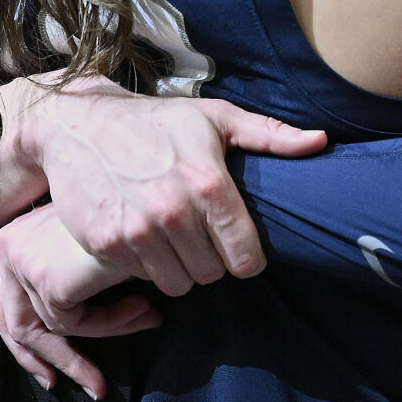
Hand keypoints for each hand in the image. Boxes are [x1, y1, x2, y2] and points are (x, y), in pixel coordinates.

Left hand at [0, 204, 160, 394]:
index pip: (6, 300)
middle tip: (63, 383)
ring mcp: (25, 265)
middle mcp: (10, 247)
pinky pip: (74, 325)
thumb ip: (74, 271)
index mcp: (17, 235)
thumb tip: (80, 319)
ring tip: (145, 319)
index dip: (26, 340)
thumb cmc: (132, 209)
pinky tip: (143, 309)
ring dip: (102, 335)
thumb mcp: (92, 241)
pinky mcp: (48, 283)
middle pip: (12, 320)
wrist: (149, 200)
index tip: (49, 367)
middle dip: (42, 358)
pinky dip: (111, 324)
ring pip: (51, 327)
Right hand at [20, 72, 327, 296]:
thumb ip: (271, 135)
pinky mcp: (106, 243)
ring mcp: (137, 231)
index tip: (240, 250)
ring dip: (180, 267)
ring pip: (179, 283)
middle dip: (212, 260)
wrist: (80, 125)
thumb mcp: (217, 117)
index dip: (247, 259)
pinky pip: (142, 277)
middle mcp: (174, 211)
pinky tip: (144, 235)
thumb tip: (321, 142)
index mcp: (209, 183)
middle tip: (201, 236)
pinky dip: (146, 264)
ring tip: (174, 238)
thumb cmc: (156, 121)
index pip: (245, 256)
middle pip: (212, 274)